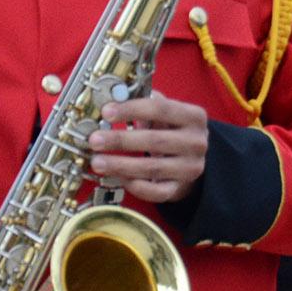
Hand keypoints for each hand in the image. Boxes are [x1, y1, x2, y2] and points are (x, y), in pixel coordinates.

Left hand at [88, 93, 210, 203]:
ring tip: (97, 162)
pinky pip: (155, 191)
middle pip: (155, 141)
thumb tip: (114, 99)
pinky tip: (117, 178)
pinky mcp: (180, 189)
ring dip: (120, 165)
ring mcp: (190, 168)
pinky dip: (135, 186)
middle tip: (95, 140)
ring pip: (152, 168)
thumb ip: (144, 103)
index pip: (161, 109)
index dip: (131, 110)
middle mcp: (196, 143)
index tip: (106, 112)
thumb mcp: (165, 113)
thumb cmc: (171, 131)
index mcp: (194, 117)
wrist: (191, 159)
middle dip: (120, 140)